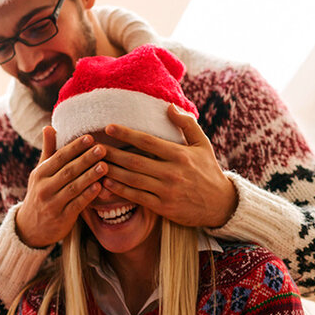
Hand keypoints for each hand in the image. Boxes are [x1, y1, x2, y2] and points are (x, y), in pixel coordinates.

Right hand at [15, 126, 107, 247]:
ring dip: (90, 176)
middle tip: (103, 148)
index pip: (59, 157)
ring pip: (73, 187)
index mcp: (40, 174)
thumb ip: (48, 151)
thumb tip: (49, 127)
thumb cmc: (40, 194)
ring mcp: (52, 204)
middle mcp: (44, 188)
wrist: (30, 228)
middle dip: (86, 159)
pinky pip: (76, 205)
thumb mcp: (40, 173)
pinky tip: (99, 187)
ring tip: (105, 166)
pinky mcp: (60, 218)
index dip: (75, 147)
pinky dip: (88, 196)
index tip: (90, 137)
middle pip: (68, 171)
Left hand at [100, 104, 236, 227]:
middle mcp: (172, 172)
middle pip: (135, 161)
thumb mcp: (203, 144)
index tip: (109, 127)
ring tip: (94, 164)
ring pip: (132, 180)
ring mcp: (166, 191)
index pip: (147, 141)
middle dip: (112, 153)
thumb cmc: (208, 171)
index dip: (126, 133)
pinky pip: (137, 198)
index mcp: (180, 155)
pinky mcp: (163, 207)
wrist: (221, 204)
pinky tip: (105, 184)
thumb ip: (186, 124)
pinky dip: (120, 191)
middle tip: (93, 146)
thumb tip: (169, 106)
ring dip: (111, 172)